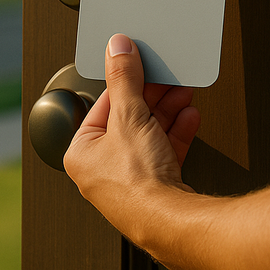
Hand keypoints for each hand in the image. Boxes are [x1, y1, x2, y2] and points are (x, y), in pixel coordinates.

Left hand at [64, 33, 200, 242]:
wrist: (170, 220)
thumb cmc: (137, 183)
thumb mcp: (128, 116)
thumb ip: (124, 79)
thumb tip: (117, 49)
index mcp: (81, 153)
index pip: (103, 106)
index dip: (125, 83)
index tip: (138, 65)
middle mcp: (102, 168)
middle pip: (129, 119)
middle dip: (152, 96)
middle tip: (165, 77)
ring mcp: (130, 179)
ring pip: (149, 134)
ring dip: (167, 110)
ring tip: (181, 92)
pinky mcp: (156, 186)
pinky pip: (165, 151)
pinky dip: (176, 132)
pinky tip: (189, 116)